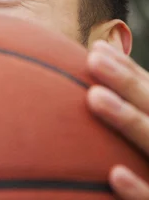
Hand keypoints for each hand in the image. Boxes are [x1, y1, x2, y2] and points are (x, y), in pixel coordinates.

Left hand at [87, 40, 148, 198]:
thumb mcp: (148, 141)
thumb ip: (138, 120)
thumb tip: (99, 75)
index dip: (129, 72)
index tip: (97, 49)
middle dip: (127, 83)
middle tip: (93, 58)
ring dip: (128, 121)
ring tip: (94, 98)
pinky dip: (139, 190)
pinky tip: (114, 175)